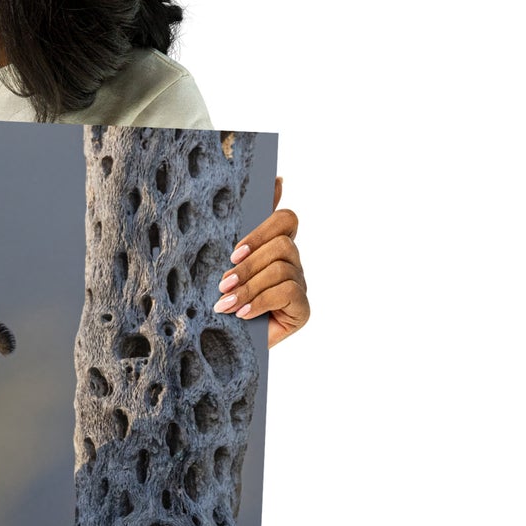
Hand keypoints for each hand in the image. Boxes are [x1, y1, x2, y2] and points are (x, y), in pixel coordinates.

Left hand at [212, 175, 308, 347]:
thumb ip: (241, 226)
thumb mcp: (224, 263)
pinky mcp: (302, 309)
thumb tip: (277, 179)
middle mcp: (292, 262)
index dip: (263, 229)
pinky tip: (243, 314)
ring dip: (249, 287)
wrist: (223, 346)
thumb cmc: (222, 299)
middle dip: (248, 265)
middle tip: (223, 283)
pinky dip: (260, 302)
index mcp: (274, 246)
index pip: (286, 219)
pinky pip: (288, 293)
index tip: (234, 251)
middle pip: (282, 244)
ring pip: (281, 269)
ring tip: (225, 304)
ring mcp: (300, 285)